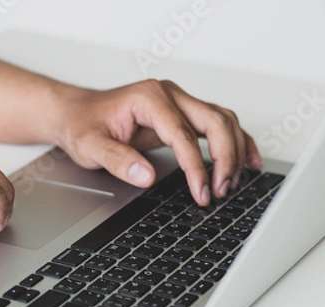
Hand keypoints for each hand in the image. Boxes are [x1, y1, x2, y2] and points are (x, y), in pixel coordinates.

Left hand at [56, 79, 263, 205]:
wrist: (75, 114)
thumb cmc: (82, 124)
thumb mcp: (90, 146)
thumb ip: (117, 160)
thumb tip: (147, 176)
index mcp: (149, 98)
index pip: (184, 134)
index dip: (196, 167)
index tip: (201, 192)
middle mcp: (169, 95)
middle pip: (216, 121)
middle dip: (225, 158)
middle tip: (220, 190)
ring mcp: (178, 102)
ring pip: (223, 120)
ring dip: (234, 151)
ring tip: (230, 183)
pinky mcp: (181, 115)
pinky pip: (218, 124)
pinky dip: (236, 142)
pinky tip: (248, 160)